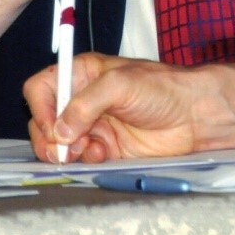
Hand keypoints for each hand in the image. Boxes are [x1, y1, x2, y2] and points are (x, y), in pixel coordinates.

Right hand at [24, 53, 234, 162]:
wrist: (194, 116)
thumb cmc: (163, 89)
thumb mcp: (121, 84)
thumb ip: (86, 103)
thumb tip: (60, 131)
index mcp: (82, 74)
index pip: (41, 87)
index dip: (39, 107)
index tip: (51, 124)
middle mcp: (82, 99)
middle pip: (43, 120)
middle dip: (49, 136)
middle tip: (66, 147)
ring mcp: (92, 125)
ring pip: (58, 144)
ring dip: (66, 151)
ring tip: (90, 148)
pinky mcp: (104, 148)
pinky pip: (79, 158)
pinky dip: (85, 160)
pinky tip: (104, 154)